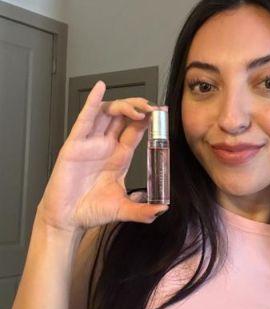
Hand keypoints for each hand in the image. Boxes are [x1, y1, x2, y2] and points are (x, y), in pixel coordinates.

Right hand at [37, 81, 168, 231]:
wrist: (67, 220)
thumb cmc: (91, 211)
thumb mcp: (123, 210)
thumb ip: (143, 211)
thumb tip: (162, 210)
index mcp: (119, 157)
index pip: (135, 130)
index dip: (147, 119)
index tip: (160, 113)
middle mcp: (106, 146)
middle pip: (123, 117)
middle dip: (137, 107)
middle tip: (151, 107)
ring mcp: (90, 143)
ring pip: (107, 113)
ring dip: (122, 105)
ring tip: (137, 107)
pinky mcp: (74, 145)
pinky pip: (84, 119)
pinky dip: (92, 102)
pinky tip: (99, 88)